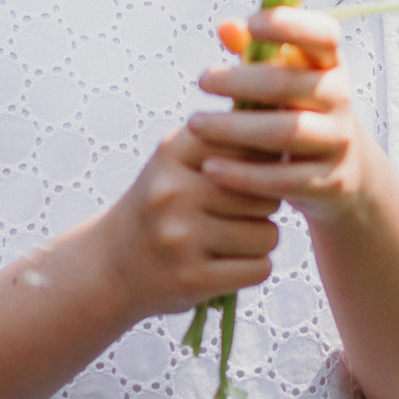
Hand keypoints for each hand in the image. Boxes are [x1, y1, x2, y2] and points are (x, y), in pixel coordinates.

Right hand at [100, 124, 282, 318]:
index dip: (261, 164)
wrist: (111, 265)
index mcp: (173, 152)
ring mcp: (180, 237)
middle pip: (265, 193)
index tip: (247, 175)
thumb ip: (225, 138)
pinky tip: (228, 265)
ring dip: (259, 240)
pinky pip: (259, 269)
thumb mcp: (179, 160)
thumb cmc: (164, 205)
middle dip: (263, 207)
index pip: (251, 146)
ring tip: (231, 240)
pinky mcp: (191, 279)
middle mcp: (173, 191)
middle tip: (236, 215)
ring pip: (267, 234)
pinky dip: (253, 269)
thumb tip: (287, 119)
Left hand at [192, 8, 373, 225]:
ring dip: (233, 128)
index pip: (322, 34)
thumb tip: (226, 27)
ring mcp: (338, 140)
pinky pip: (282, 178)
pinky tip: (209, 168)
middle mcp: (340, 97)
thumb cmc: (296, 109)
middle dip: (239, 82)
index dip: (290, 24)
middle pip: (287, 84)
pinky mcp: (331, 181)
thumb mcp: (281, 77)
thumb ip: (255, 51)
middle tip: (201, 80)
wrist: (341, 168)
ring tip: (194, 124)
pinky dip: (242, 174)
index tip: (251, 23)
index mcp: (329, 63)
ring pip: (284, 133)